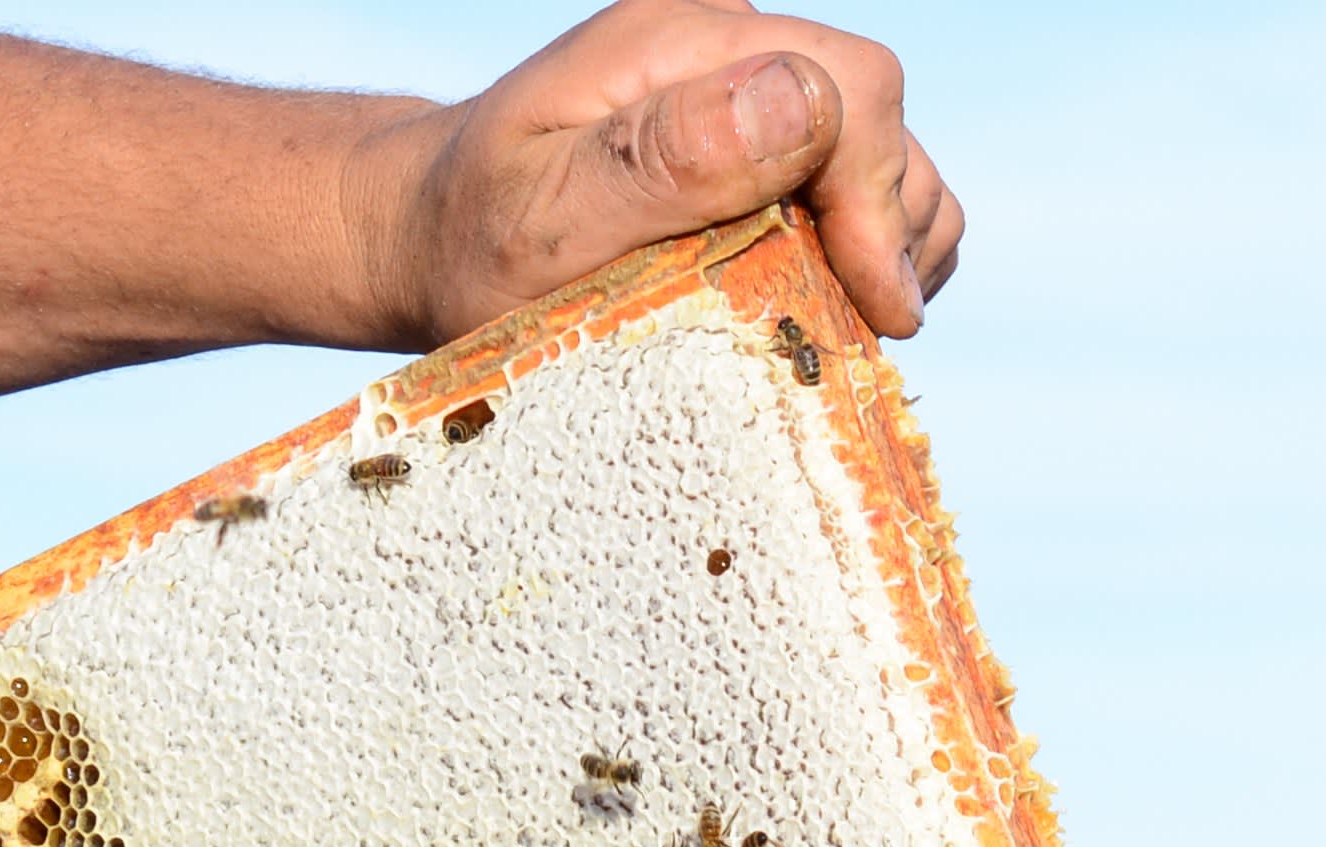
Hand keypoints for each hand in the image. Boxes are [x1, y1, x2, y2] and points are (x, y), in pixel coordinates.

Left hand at [351, 0, 961, 348]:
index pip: (851, 85)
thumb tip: (802, 98)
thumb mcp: (547, 218)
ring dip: (890, 249)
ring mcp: (748, 92)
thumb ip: (669, 158)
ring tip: (832, 319)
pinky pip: (869, 189)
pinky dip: (873, 256)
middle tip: (851, 328)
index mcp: (676, 39)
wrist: (432, 240)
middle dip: (889, 231)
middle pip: (882, 115)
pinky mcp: (764, 142)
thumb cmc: (474, 245)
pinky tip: (824, 303)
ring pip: (893, 156)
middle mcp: (723, 45)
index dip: (879, 202)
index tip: (870, 308)